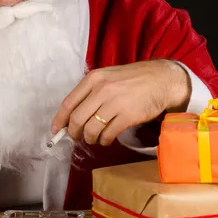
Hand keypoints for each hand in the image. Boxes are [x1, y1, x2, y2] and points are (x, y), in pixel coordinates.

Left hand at [52, 59, 190, 145]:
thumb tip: (73, 115)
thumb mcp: (109, 76)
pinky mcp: (128, 116)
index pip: (68, 103)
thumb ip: (91, 91)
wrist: (162, 80)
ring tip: (94, 138)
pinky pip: (108, 134)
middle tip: (77, 137)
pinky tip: (106, 139)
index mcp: (94, 79)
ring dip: (89, 138)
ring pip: (91, 129)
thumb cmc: (133, 79)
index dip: (59, 120)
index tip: (56, 130)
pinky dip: (104, 140)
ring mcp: (115, 103)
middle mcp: (102, 90)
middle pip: (77, 119)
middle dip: (73, 132)